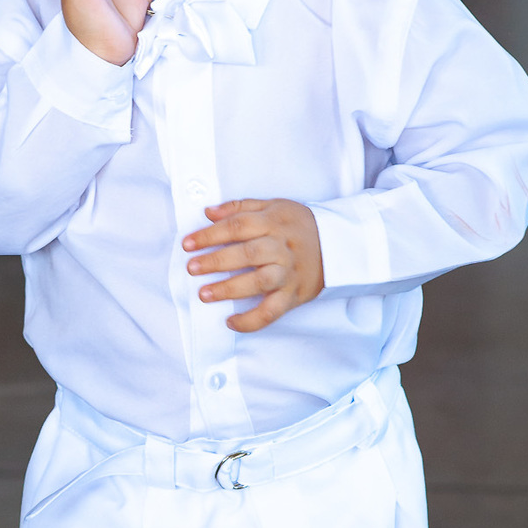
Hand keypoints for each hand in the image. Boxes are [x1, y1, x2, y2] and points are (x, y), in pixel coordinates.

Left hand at [182, 198, 323, 331]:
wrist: (339, 244)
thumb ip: (240, 207)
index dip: (210, 235)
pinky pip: (272, 311)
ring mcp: (288, 273)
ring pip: (259, 282)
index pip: (238, 226)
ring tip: (204, 294)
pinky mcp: (293, 295)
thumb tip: (208, 212)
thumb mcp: (274, 206)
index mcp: (274, 223)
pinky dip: (252, 320)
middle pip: (247, 253)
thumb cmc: (300, 224)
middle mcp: (282, 248)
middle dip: (217, 261)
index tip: (189, 244)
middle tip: (192, 268)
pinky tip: (231, 322)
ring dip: (230, 289)